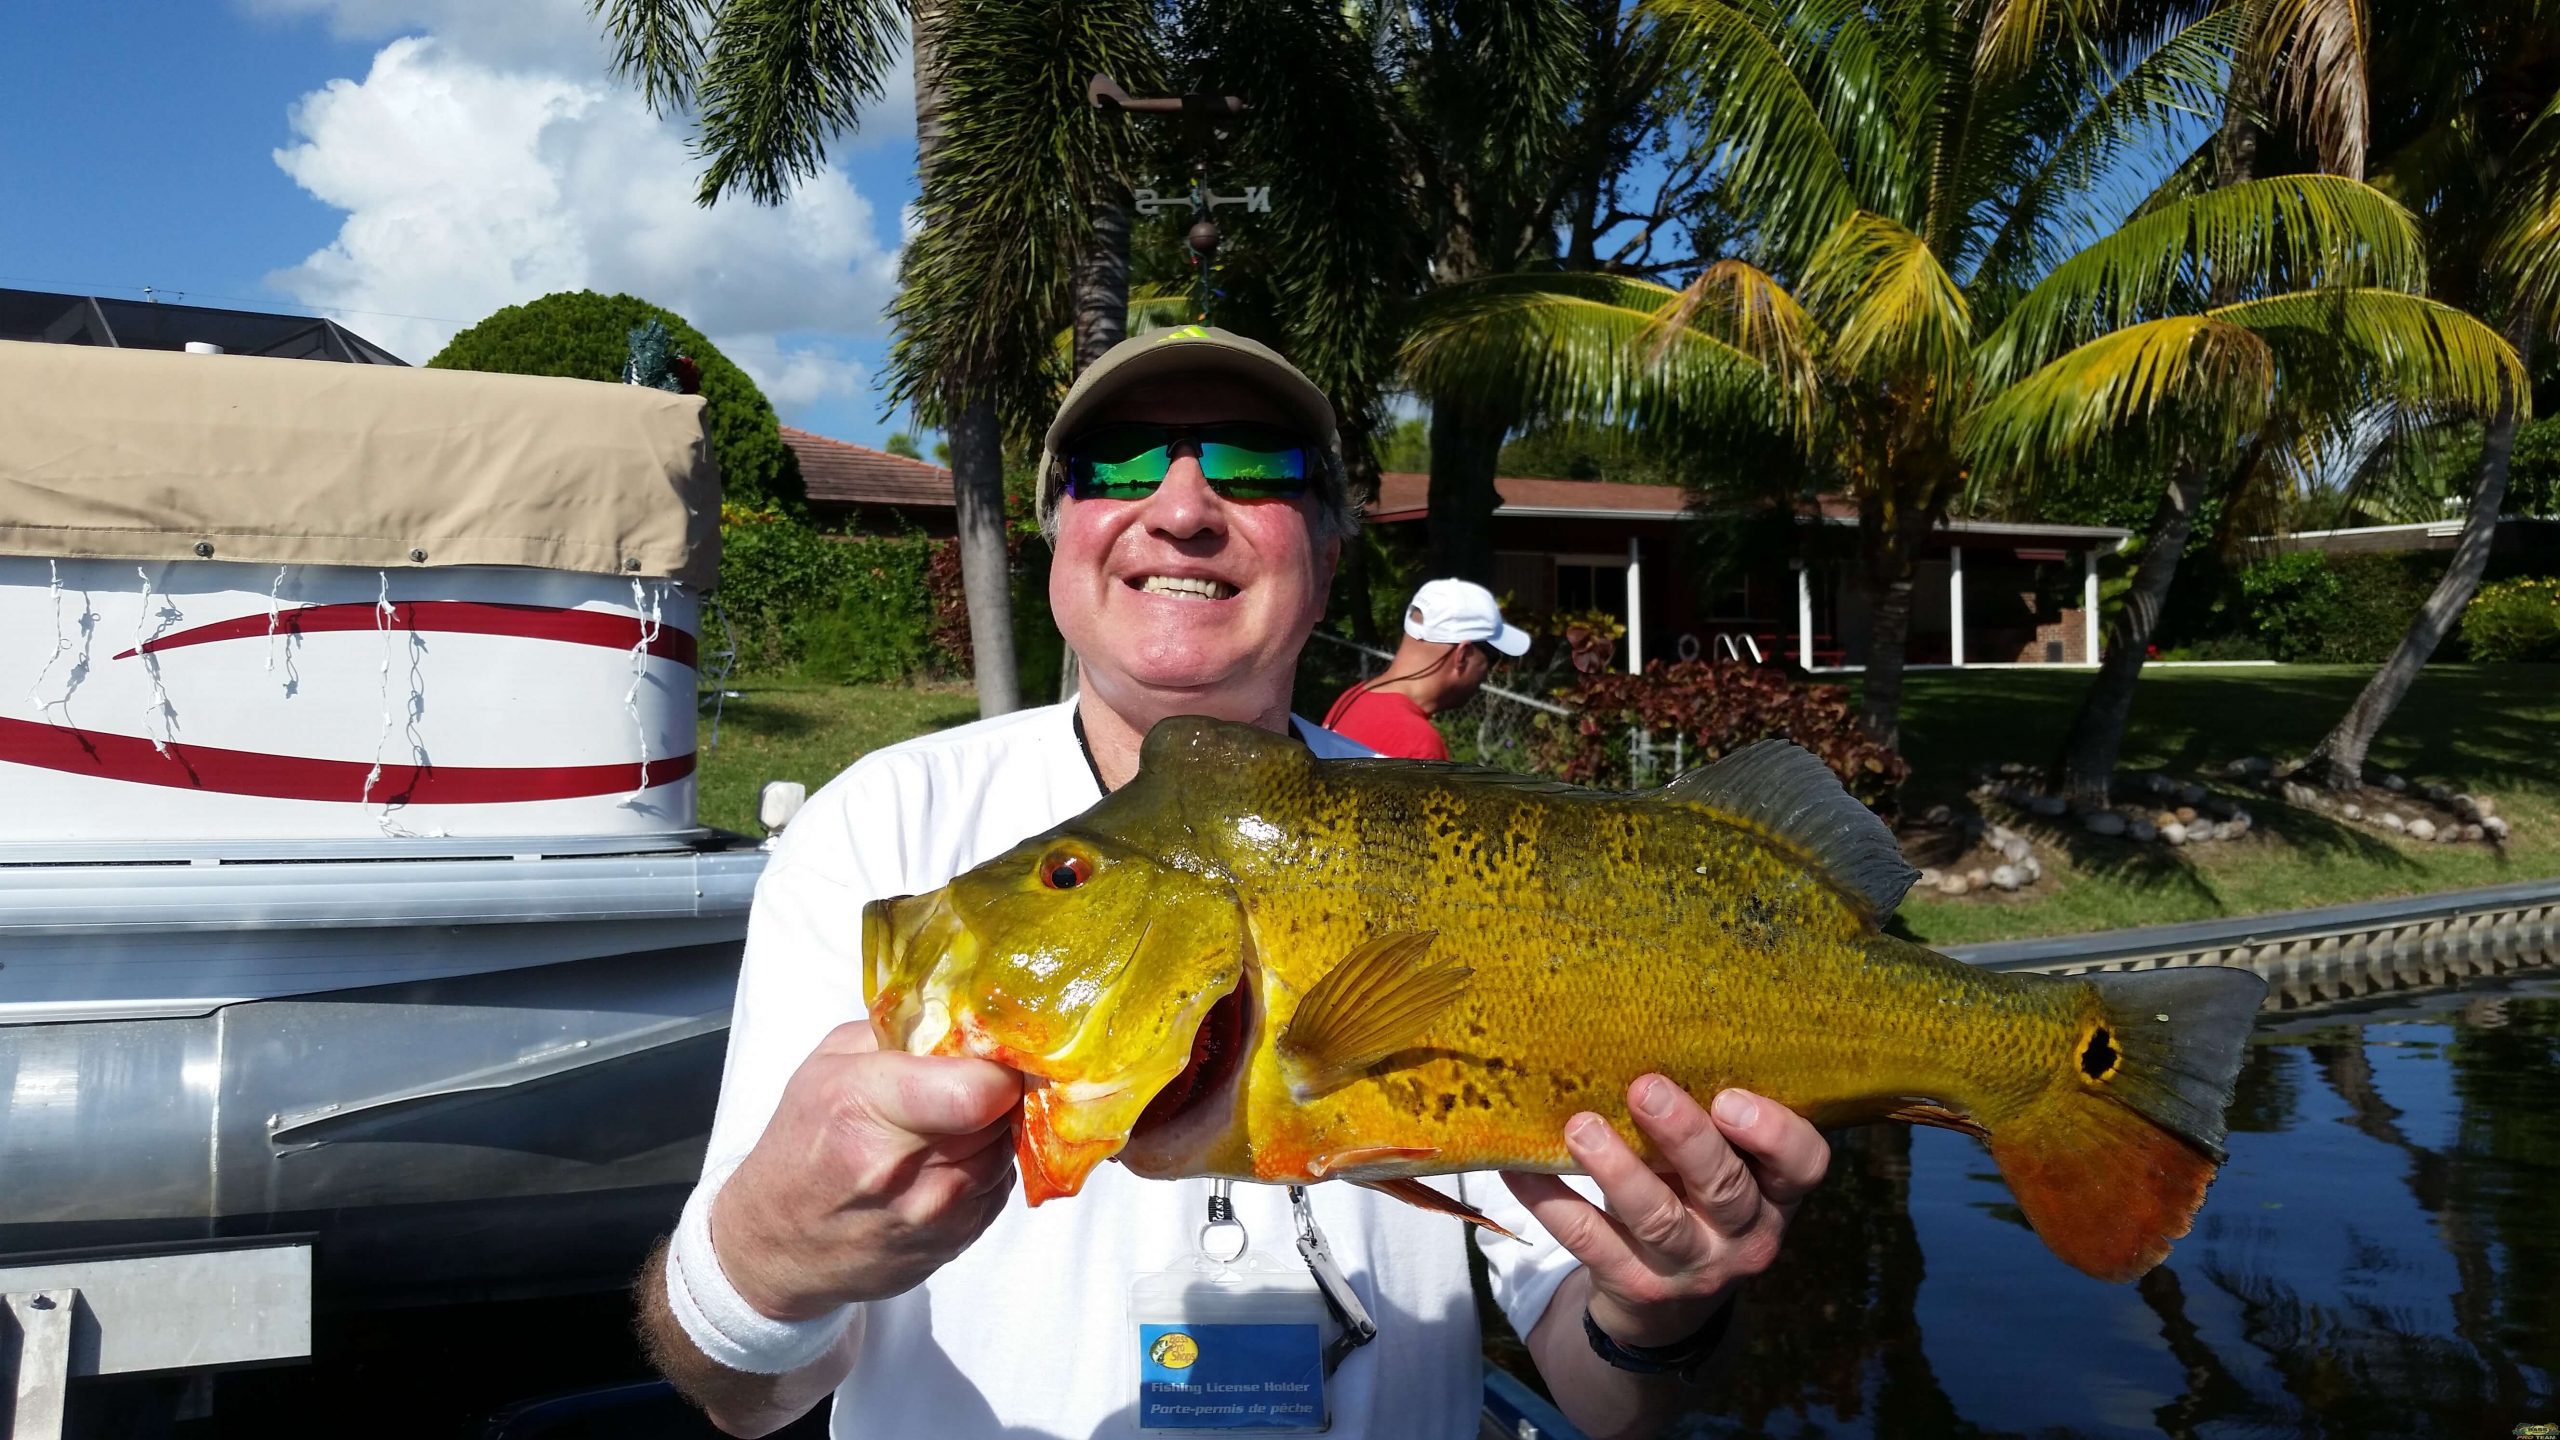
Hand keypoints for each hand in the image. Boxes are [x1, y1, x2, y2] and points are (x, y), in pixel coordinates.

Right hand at [711, 1019, 1021, 1320]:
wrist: (776, 1245)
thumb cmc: (799, 1144)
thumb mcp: (828, 1065)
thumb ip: (898, 1033)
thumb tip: (965, 1020)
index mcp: (866, 1108)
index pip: (979, 1090)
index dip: (994, 1067)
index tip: (983, 1056)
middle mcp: (906, 1168)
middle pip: (1000, 1114)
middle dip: (994, 1091)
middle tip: (968, 1083)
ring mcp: (935, 1214)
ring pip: (1006, 1149)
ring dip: (990, 1131)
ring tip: (950, 1124)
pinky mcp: (956, 1242)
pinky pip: (1000, 1185)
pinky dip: (984, 1166)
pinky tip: (947, 1162)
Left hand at [1503, 1078, 1826, 1346]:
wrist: (1670, 1309)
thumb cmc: (1698, 1206)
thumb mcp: (1726, 1173)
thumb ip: (1711, 1126)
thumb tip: (1642, 1037)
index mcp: (1774, 1195)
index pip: (1803, 1165)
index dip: (1774, 1132)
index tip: (1728, 1097)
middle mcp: (1743, 1236)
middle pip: (1724, 1187)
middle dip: (1685, 1136)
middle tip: (1644, 1088)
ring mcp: (1689, 1267)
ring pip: (1657, 1219)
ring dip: (1618, 1170)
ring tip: (1581, 1127)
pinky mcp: (1633, 1285)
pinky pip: (1589, 1240)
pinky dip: (1552, 1202)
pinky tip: (1520, 1170)